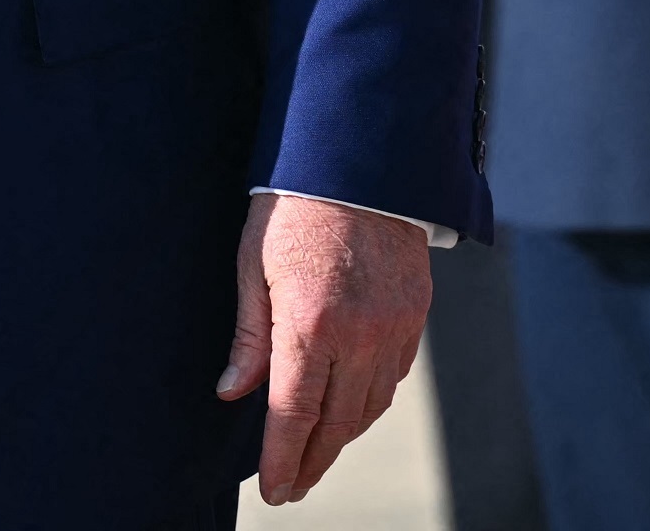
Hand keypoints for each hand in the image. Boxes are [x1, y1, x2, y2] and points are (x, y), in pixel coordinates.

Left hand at [216, 193, 430, 504]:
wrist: (360, 160)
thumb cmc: (295, 207)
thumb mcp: (253, 265)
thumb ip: (249, 336)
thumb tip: (233, 392)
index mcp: (310, 322)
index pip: (293, 414)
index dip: (281, 459)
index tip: (274, 489)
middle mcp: (358, 334)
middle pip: (335, 424)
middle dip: (311, 462)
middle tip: (292, 486)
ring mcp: (393, 327)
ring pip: (369, 408)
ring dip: (342, 437)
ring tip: (316, 453)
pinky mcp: (415, 316)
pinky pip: (393, 378)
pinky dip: (370, 402)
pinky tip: (351, 409)